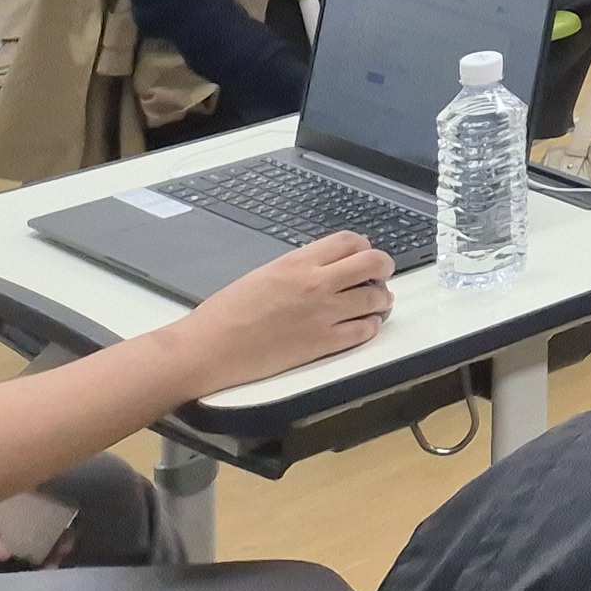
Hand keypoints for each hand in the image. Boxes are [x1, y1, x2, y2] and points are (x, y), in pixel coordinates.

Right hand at [167, 233, 395, 390]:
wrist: (207, 349)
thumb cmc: (225, 313)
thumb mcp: (264, 274)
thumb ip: (298, 269)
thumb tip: (323, 269)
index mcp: (298, 262)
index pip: (350, 241)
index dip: (364, 247)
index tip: (363, 256)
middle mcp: (316, 283)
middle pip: (374, 263)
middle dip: (383, 268)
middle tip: (380, 276)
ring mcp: (323, 314)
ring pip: (376, 298)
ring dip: (380, 300)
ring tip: (376, 304)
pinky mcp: (322, 344)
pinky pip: (364, 331)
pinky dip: (369, 327)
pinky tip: (362, 327)